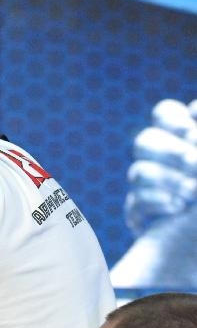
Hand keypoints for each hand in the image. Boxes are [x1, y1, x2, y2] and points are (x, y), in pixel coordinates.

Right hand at [124, 99, 196, 234]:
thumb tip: (192, 120)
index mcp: (184, 140)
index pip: (164, 114)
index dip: (175, 120)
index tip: (194, 134)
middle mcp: (162, 161)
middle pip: (144, 140)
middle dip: (170, 151)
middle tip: (194, 163)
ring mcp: (148, 188)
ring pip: (139, 172)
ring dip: (168, 180)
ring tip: (193, 193)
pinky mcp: (139, 213)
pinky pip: (136, 201)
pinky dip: (158, 203)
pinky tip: (178, 209)